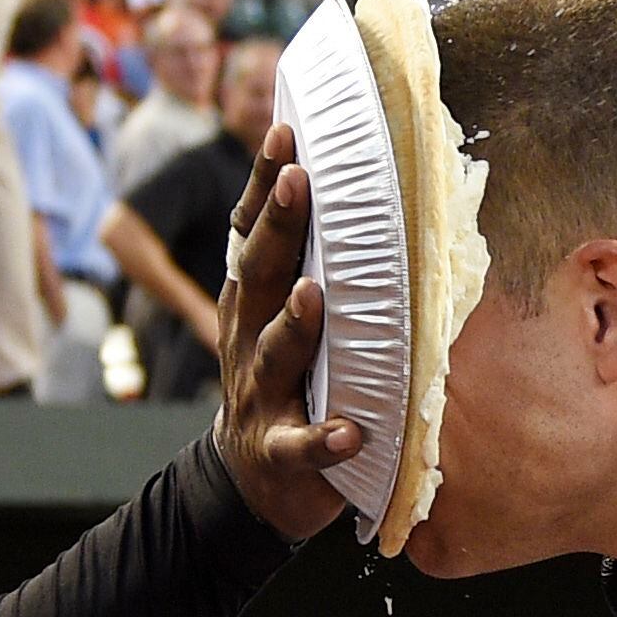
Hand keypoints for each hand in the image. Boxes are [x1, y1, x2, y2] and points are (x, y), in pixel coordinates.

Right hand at [209, 122, 361, 541]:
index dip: (263, 184)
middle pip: (260, 276)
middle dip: (276, 227)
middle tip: (295, 180)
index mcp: (255, 303)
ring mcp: (259, 396)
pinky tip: (347, 433)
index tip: (285, 135)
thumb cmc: (290, 384)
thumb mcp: (289, 320)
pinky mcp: (279, 453)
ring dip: (292, 325)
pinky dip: (322, 439)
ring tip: (311, 296)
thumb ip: (312, 267)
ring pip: (273, 354)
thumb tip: (368, 194)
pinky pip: (300, 446)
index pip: (253, 234)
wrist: (257, 482)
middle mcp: (249, 340)